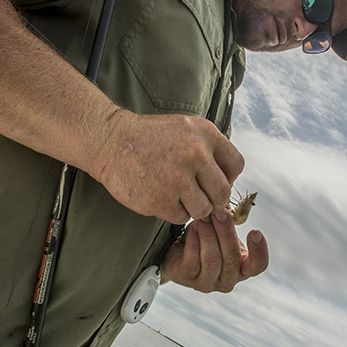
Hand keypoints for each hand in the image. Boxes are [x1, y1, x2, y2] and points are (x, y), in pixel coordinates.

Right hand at [90, 109, 243, 223]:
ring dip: (193, 208)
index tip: (215, 181)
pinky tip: (161, 197)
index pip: (236, 165)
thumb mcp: (185, 128)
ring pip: (204, 209)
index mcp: (205, 135)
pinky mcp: (162, 200)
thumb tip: (228, 178)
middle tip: (198, 196)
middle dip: (213, 199)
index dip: (228, 177)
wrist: (110, 141)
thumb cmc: (149, 138)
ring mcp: (179, 179)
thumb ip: (208, 149)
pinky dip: (173, 212)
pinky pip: (182, 218)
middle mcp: (196, 154)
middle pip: (223, 192)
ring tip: (176, 195)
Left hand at [160, 209, 268, 292]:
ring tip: (204, 217)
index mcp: (242, 268)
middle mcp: (228, 279)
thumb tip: (226, 206)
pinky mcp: (189, 279)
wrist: (177, 250)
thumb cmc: (204, 240)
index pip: (258, 265)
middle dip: (226, 232)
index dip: (259, 251)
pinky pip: (193, 260)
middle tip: (219, 213)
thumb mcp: (219, 229)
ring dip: (208, 235)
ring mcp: (208, 283)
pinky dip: (194, 241)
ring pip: (212, 260)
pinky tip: (193, 228)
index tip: (255, 232)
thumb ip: (227, 219)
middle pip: (232, 258)